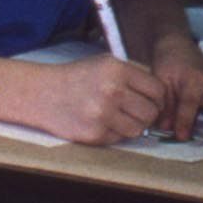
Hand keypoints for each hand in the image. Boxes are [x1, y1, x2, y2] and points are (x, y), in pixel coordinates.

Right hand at [39, 54, 168, 144]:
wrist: (42, 94)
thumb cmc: (76, 79)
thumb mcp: (105, 64)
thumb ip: (133, 76)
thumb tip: (161, 97)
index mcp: (117, 70)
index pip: (157, 90)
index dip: (157, 98)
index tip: (150, 101)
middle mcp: (112, 91)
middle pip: (151, 112)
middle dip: (146, 114)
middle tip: (134, 111)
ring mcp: (102, 115)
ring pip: (138, 129)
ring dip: (132, 125)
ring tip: (118, 118)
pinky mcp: (94, 134)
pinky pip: (119, 138)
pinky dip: (114, 133)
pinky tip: (101, 123)